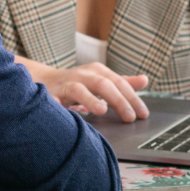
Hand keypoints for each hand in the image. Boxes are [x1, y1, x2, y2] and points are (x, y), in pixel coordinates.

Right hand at [17, 56, 149, 121]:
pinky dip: (63, 110)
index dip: (132, 98)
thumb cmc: (78, 83)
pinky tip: (70, 119)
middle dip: (118, 100)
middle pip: (103, 84)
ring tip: (101, 111)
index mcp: (97, 71)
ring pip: (78, 89)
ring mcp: (65, 84)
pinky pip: (55, 102)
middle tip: (130, 118)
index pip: (119, 82)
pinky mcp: (50, 95)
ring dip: (90, 100)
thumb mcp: (101, 79)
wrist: (45, 80)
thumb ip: (123, 82)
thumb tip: (145, 80)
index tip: (143, 114)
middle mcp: (82, 75)